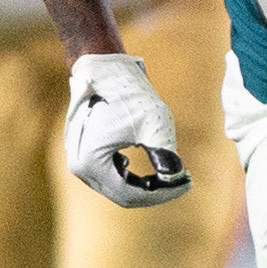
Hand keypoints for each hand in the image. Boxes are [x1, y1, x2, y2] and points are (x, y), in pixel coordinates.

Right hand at [65, 53, 191, 207]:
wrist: (105, 72)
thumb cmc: (128, 94)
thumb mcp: (154, 124)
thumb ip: (166, 156)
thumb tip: (176, 180)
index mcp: (91, 164)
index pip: (131, 194)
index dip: (162, 193)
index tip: (186, 183)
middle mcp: (80, 168)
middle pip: (123, 195)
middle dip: (156, 191)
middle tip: (184, 180)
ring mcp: (79, 162)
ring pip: (117, 188)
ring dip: (145, 185)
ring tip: (172, 175)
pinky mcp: (85, 156)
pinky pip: (111, 177)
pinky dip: (132, 177)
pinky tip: (148, 170)